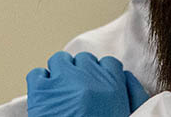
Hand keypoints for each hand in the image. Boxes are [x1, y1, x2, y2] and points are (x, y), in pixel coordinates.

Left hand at [27, 52, 148, 116]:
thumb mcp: (129, 115)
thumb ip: (133, 94)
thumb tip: (125, 76)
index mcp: (112, 85)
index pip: (108, 63)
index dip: (102, 74)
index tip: (97, 85)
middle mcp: (88, 78)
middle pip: (84, 60)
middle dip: (82, 73)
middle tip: (79, 91)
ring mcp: (62, 81)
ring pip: (60, 60)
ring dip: (61, 72)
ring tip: (61, 91)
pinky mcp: (41, 90)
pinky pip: (37, 74)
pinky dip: (40, 82)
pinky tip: (46, 97)